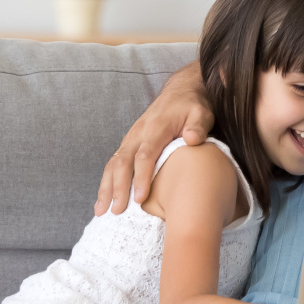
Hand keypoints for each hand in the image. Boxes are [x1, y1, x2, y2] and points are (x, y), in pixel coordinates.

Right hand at [96, 62, 212, 214]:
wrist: (181, 91)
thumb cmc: (193, 106)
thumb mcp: (201, 113)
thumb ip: (198, 126)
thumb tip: (192, 139)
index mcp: (156, 128)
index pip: (145, 155)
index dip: (142, 178)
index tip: (140, 199)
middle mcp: (138, 134)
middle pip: (123, 162)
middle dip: (118, 188)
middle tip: (116, 212)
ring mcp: (131, 138)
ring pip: (113, 164)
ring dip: (106, 188)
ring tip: (102, 211)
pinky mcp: (129, 143)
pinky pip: (114, 164)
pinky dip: (107, 182)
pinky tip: (104, 201)